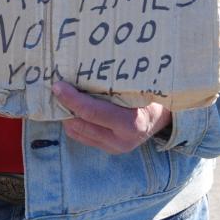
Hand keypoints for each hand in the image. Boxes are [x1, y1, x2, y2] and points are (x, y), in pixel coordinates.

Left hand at [51, 81, 170, 154]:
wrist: (163, 118)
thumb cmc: (151, 97)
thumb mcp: (139, 88)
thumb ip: (115, 85)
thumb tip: (84, 69)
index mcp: (131, 124)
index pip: (92, 112)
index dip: (72, 99)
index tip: (58, 86)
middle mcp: (121, 140)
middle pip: (80, 124)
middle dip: (64, 106)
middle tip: (56, 89)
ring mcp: (114, 148)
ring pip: (77, 132)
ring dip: (67, 115)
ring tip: (62, 97)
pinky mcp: (108, 150)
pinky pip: (82, 137)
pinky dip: (74, 122)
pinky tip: (73, 108)